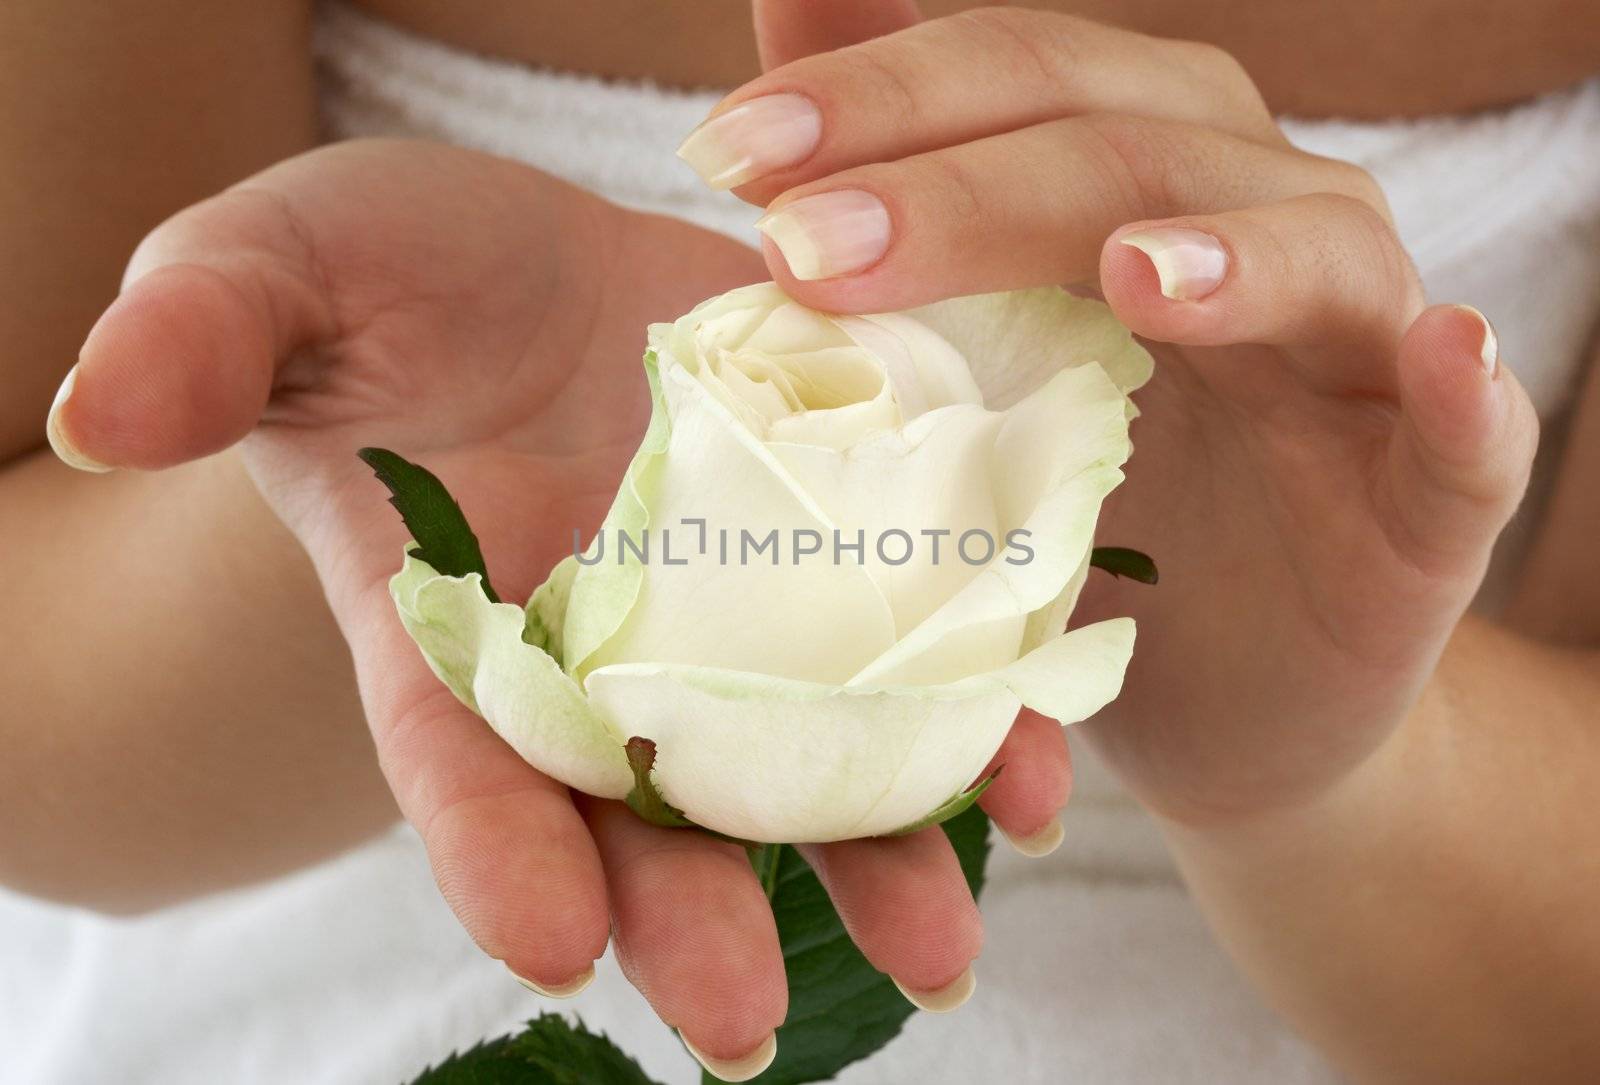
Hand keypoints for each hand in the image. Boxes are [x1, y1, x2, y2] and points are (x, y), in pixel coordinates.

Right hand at [46, 138, 1072, 1072]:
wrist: (544, 254)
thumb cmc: (387, 271)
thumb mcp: (281, 269)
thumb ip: (207, 337)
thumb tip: (100, 405)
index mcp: (450, 625)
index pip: (455, 758)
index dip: (490, 849)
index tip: (547, 939)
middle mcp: (600, 657)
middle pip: (640, 810)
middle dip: (693, 913)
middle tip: (743, 1022)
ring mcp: (731, 616)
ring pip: (796, 761)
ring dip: (870, 853)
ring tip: (943, 940)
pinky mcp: (838, 546)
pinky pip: (912, 645)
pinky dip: (976, 706)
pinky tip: (1036, 764)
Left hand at [707, 4, 1539, 822]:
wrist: (1206, 690)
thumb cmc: (1064, 516)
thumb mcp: (956, 373)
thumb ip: (891, 209)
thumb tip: (777, 28)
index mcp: (1125, 176)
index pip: (1008, 85)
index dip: (876, 101)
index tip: (721, 158)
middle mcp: (1248, 222)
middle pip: (1129, 147)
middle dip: (967, 190)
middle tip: (814, 247)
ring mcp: (1350, 355)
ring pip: (1311, 252)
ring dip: (1225, 253)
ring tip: (1130, 277)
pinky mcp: (1427, 497)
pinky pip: (1470, 431)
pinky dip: (1465, 393)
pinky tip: (1443, 356)